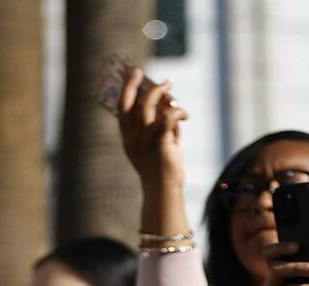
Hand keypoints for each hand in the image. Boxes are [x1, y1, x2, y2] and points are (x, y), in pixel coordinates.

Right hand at [117, 69, 188, 192]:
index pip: (122, 109)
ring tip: (169, 86)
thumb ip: (160, 124)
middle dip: (134, 84)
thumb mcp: (157, 143)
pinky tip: (186, 115)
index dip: (126, 89)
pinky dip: (178, 111)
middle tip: (141, 71)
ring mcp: (144, 141)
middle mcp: (133, 138)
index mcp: (128, 139)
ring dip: (160, 92)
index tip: (132, 73)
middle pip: (131, 103)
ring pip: (148, 105)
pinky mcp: (159, 144)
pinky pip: (168, 117)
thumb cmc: (161, 168)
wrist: (163, 190)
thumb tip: (168, 103)